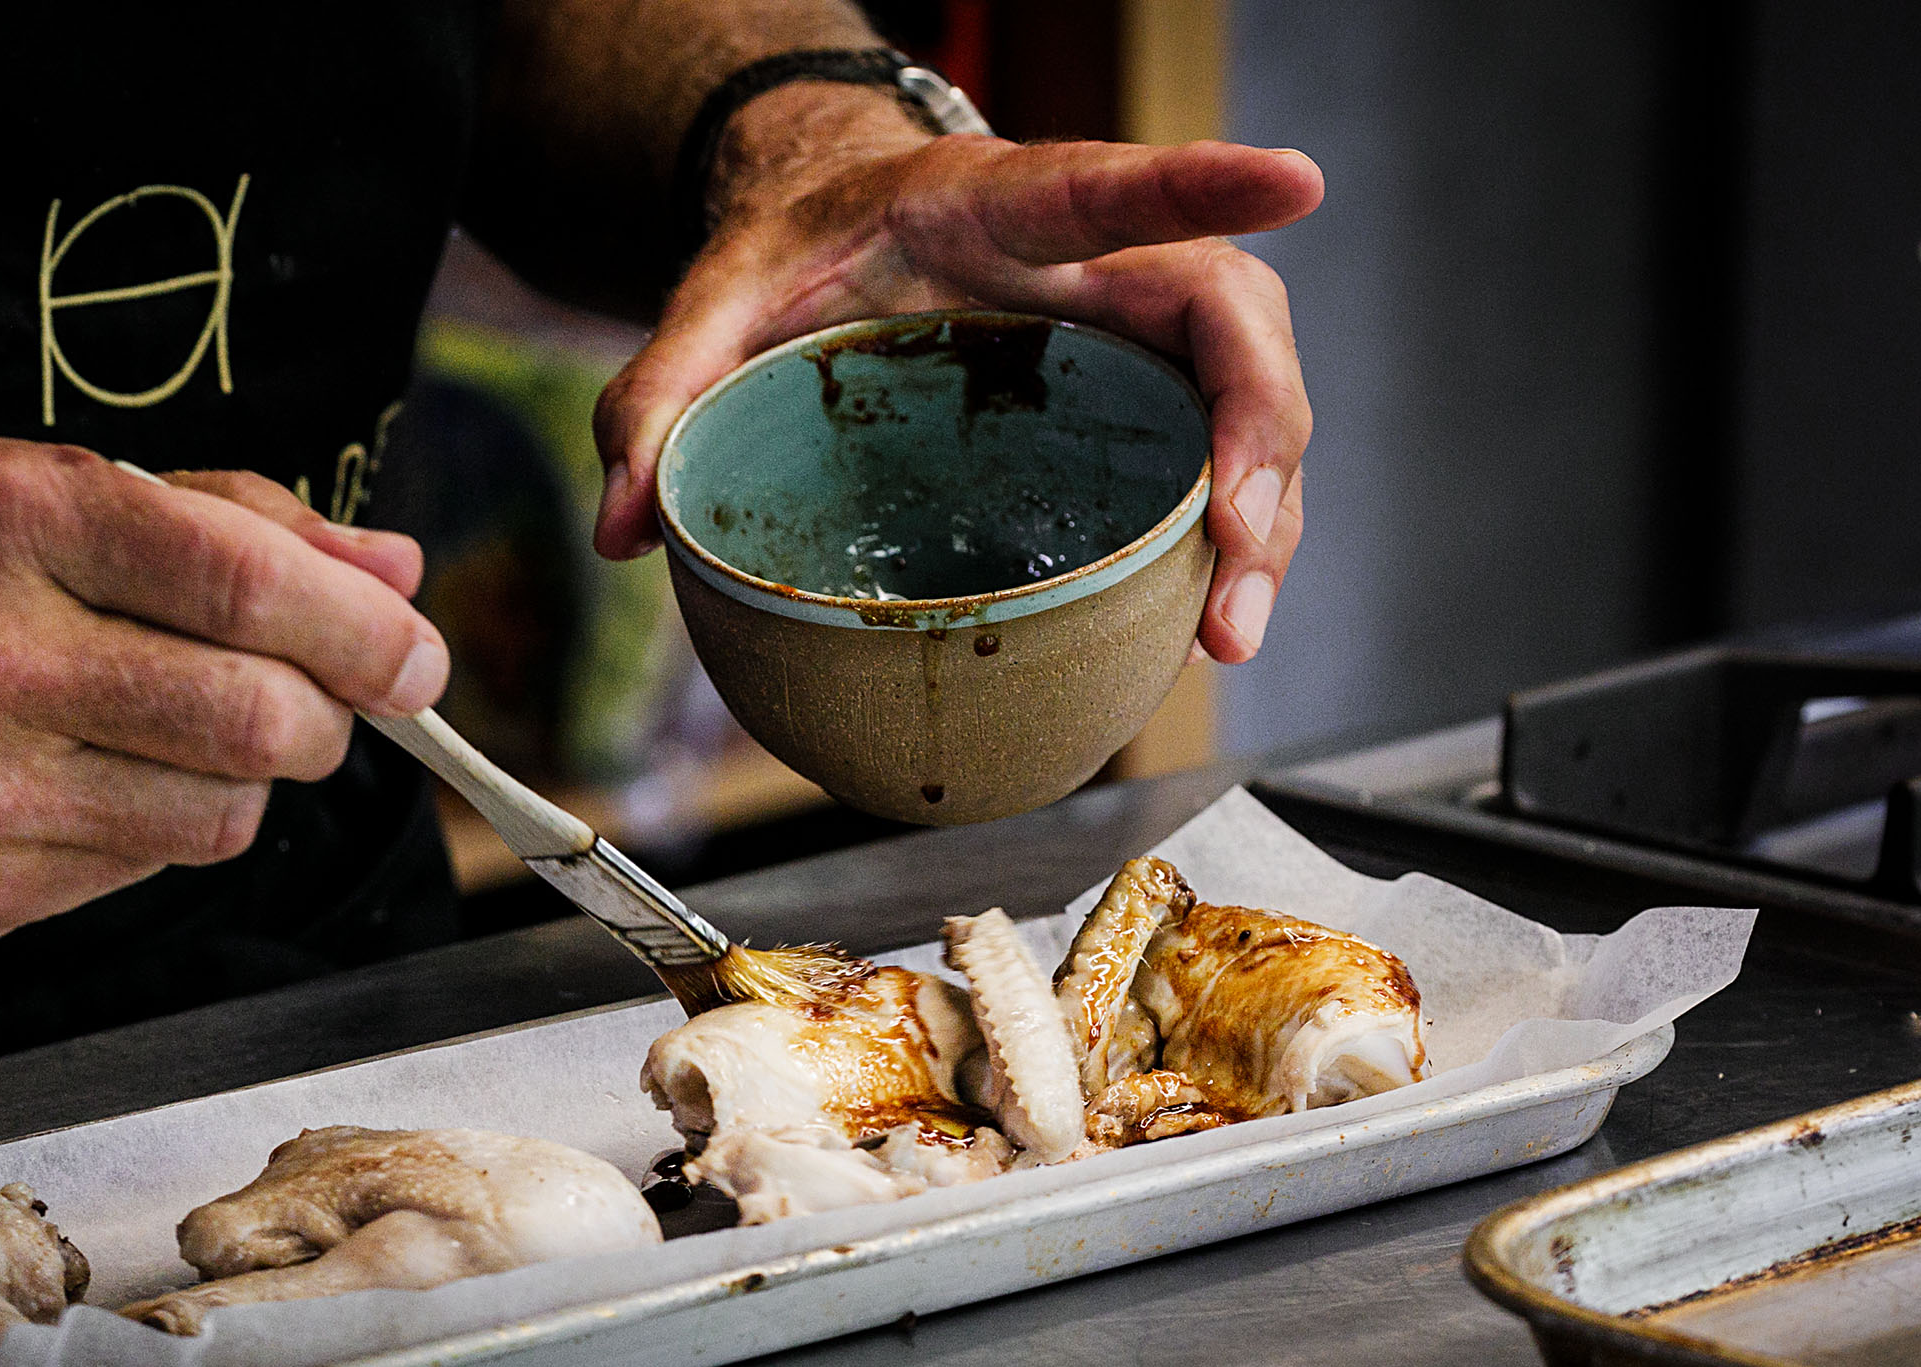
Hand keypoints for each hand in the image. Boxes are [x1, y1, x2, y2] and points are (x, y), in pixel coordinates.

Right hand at [0, 442, 445, 941]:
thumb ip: (232, 525)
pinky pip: (139, 872)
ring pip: (219, 819)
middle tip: (314, 701)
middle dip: (324, 719)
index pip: (253, 592)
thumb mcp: (40, 487)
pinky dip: (149, 827)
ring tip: (167, 728)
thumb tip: (394, 577)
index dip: (368, 635)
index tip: (416, 655)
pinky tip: (77, 777)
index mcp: (12, 520)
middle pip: (259, 724)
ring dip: (240, 780)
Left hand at [593, 106, 1322, 664]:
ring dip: (1262, 523)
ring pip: (1250, 411)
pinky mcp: (1137, 403)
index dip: (1212, 182)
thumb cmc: (803, 247)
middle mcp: (1102, 264)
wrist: (839, 227)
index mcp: (1008, 205)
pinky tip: (1199, 631)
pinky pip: (1213, 467)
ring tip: (1224, 632)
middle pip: (1234, 325)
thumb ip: (662, 390)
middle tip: (1231, 553)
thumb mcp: (719, 299)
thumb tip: (621, 522)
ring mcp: (1132, 336)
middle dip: (1258, 439)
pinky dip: (1223, 548)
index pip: (1121, 186)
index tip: (1300, 179)